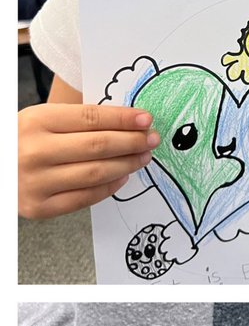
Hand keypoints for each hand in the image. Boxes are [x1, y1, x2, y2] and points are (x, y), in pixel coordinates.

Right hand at [18, 102, 157, 218]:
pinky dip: (110, 186)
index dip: (123, 119)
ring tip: (143, 157)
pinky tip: (124, 176)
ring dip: (127, 164)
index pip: (90, 118)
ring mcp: (36, 182)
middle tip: (151, 139)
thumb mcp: (39, 121)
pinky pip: (86, 197)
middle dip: (132, 141)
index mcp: (34, 122)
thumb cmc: (20, 141)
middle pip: (98, 146)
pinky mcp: (40, 207)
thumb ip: (77, 122)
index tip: (146, 118)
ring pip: (96, 173)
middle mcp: (33, 151)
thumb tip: (127, 124)